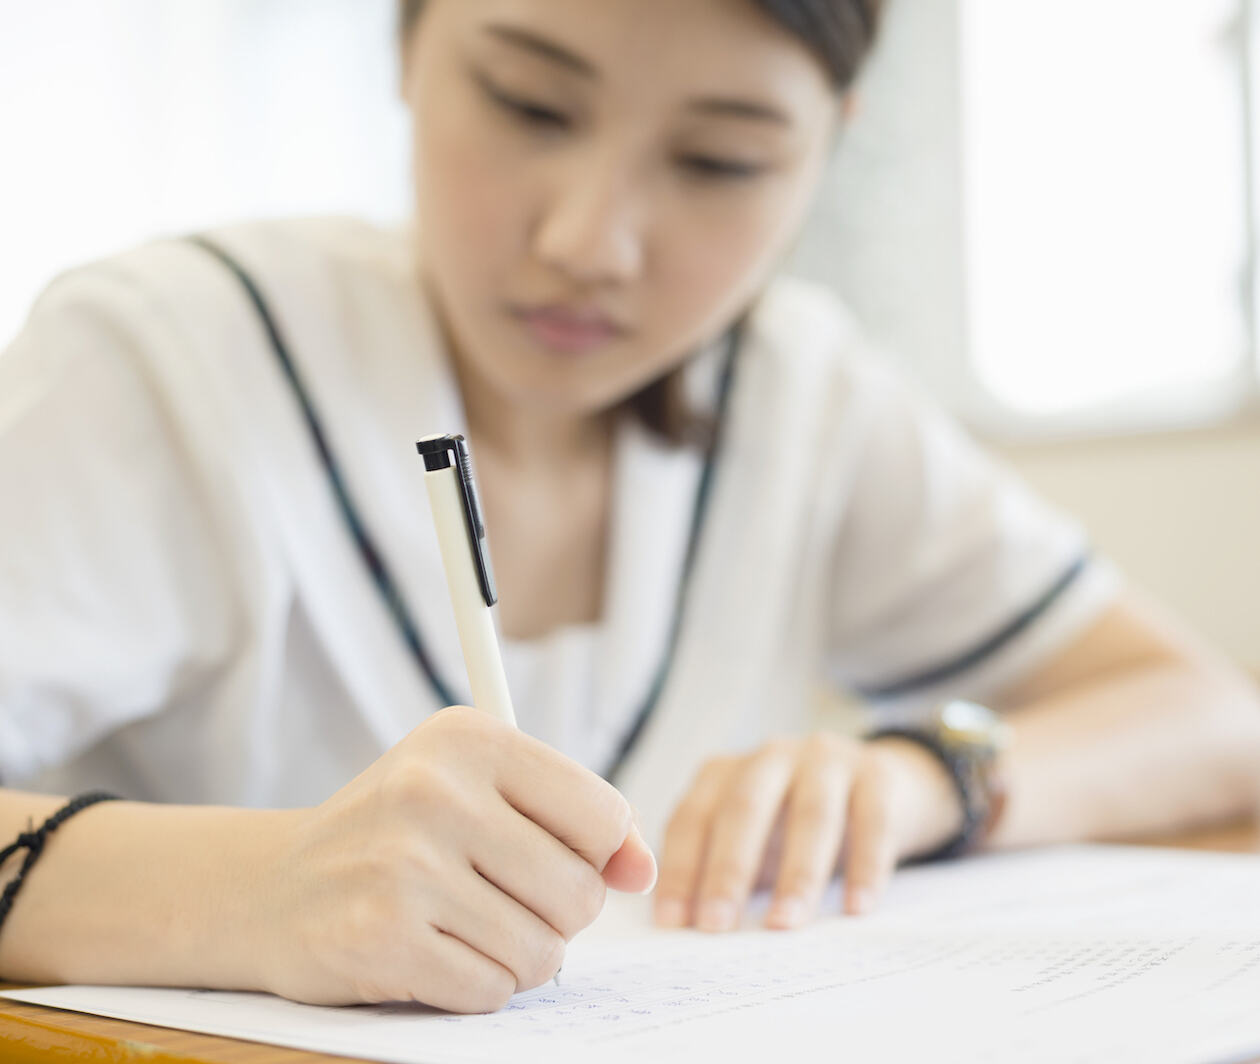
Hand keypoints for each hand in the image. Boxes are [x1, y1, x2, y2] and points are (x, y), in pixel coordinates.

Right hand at [252, 707, 655, 1011]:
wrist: (272, 886)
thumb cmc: (399, 834)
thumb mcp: (480, 790)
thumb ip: (573, 821)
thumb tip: (644, 871)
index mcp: (470, 738)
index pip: (602, 815)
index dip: (598, 856)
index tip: (560, 861)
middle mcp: (434, 790)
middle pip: (579, 893)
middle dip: (557, 917)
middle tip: (504, 902)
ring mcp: (402, 864)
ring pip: (541, 952)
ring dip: (517, 958)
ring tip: (468, 929)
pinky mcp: (378, 937)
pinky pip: (489, 992)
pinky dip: (476, 988)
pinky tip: (436, 955)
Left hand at [653, 733, 961, 931]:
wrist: (880, 789)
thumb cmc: (792, 825)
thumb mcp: (748, 840)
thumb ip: (713, 870)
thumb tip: (684, 928)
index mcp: (725, 772)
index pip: (692, 818)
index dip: (680, 870)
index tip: (673, 924)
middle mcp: (770, 757)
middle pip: (744, 809)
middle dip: (728, 870)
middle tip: (717, 926)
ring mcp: (825, 761)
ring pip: (811, 815)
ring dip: (796, 874)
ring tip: (784, 924)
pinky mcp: (877, 775)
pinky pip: (872, 822)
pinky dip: (865, 867)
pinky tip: (856, 908)